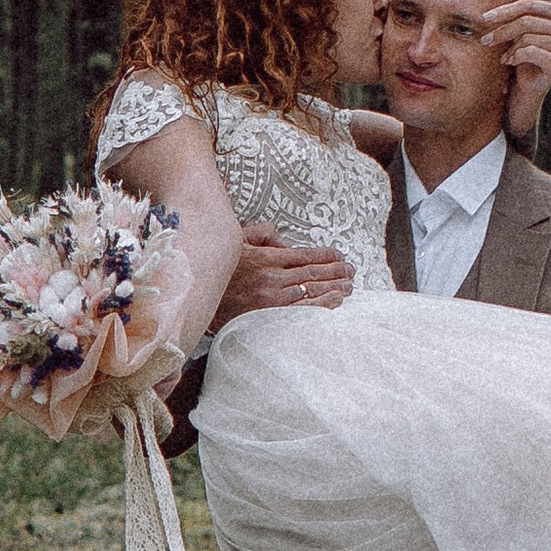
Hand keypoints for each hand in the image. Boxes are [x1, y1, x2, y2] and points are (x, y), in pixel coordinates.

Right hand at [207, 223, 355, 326]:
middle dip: (337, 272)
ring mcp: (272, 298)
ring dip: (335, 288)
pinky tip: (335, 302)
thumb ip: (262, 234)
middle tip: (352, 271)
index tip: (340, 256)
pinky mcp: (269, 316)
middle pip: (314, 273)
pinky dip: (322, 305)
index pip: (306, 255)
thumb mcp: (237, 241)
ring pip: (313, 291)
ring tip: (349, 286)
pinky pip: (303, 311)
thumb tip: (284, 239)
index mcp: (267, 257)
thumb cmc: (219, 270)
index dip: (328, 256)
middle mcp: (272, 277)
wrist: (198, 300)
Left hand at [483, 0, 550, 143]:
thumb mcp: (523, 25)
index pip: (529, 5)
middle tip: (485, 40)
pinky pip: (530, 51)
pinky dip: (515, 56)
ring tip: (504, 55)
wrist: (526, 89)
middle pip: (526, 21)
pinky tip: (510, 62)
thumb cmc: (524, 53)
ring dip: (508, 46)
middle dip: (502, 30)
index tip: (484, 18)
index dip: (505, 10)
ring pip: (526, 37)